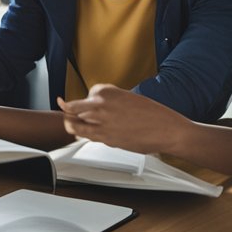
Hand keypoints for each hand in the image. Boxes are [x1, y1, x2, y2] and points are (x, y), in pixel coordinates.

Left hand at [58, 84, 191, 154]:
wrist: (166, 129)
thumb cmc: (153, 114)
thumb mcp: (129, 98)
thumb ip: (112, 102)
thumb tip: (101, 108)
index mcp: (107, 91)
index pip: (87, 93)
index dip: (88, 99)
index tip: (89, 101)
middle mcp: (101, 106)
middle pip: (71, 108)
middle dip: (67, 109)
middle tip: (64, 108)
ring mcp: (101, 123)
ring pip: (73, 125)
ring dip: (70, 124)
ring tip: (68, 123)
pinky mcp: (106, 139)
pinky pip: (87, 137)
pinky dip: (83, 135)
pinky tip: (82, 135)